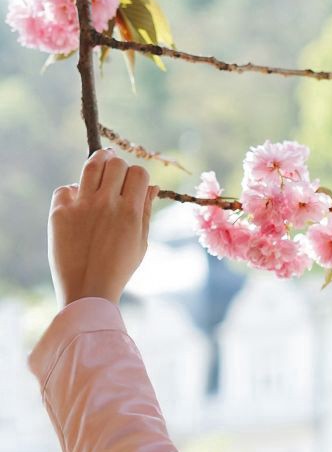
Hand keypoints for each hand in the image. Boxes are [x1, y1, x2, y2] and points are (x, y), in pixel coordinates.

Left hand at [47, 148, 158, 308]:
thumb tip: (152, 186)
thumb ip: (146, 211)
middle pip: (116, 163)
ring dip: (99, 162)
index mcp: (130, 211)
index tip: (134, 182)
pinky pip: (67, 188)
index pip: (138, 173)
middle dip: (119, 166)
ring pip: (91, 165)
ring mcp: (81, 205)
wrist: (88, 290)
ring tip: (101, 162)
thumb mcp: (141, 242)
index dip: (138, 175)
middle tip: (117, 172)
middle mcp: (106, 203)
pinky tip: (79, 202)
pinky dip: (74, 192)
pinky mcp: (59, 211)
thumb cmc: (119, 269)